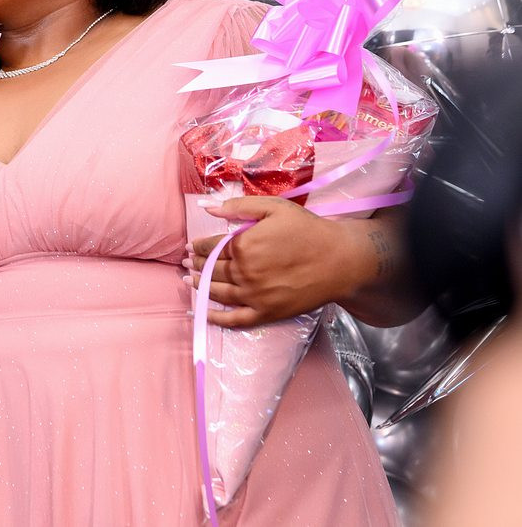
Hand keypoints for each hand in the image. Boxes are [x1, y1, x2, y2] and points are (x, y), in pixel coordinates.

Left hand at [184, 196, 354, 327]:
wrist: (341, 260)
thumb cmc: (308, 230)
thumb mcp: (274, 207)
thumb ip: (239, 206)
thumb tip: (207, 207)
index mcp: (244, 245)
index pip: (211, 247)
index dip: (198, 246)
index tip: (190, 246)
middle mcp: (245, 273)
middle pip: (211, 269)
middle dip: (195, 265)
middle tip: (186, 262)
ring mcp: (254, 296)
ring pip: (217, 292)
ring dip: (199, 286)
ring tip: (189, 280)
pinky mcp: (267, 313)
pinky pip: (235, 319)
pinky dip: (216, 317)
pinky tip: (204, 312)